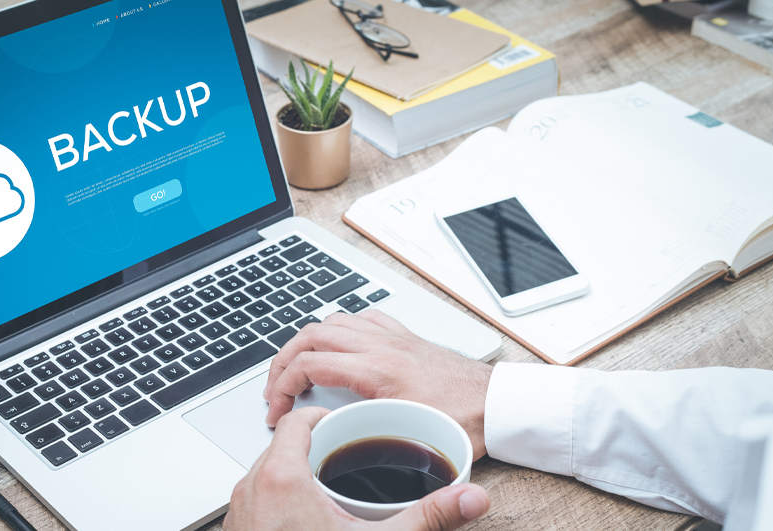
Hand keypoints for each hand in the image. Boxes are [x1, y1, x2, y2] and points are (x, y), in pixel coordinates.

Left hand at [223, 407, 490, 530]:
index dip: (322, 416)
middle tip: (343, 456)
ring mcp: (240, 512)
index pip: (296, 421)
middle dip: (313, 447)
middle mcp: (252, 489)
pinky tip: (305, 521)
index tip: (342, 424)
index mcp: (282, 478)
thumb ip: (428, 516)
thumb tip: (470, 498)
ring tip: (325, 490)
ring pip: (265, 473)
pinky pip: (255, 501)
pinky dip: (277, 500)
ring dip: (293, 474)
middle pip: (281, 445)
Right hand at [263, 310, 493, 459]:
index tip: (277, 412)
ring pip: (333, 321)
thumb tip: (336, 444)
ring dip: (307, 342)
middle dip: (283, 361)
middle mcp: (381, 345)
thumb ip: (368, 435)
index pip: (309, 364)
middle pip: (311, 336)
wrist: (498, 402)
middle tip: (275, 390)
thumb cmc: (465, 419)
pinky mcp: (403, 336)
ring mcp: (392, 337)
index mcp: (377, 370)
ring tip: (297, 367)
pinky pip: (362, 317)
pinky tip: (338, 346)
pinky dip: (340, 328)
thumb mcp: (408, 435)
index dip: (283, 388)